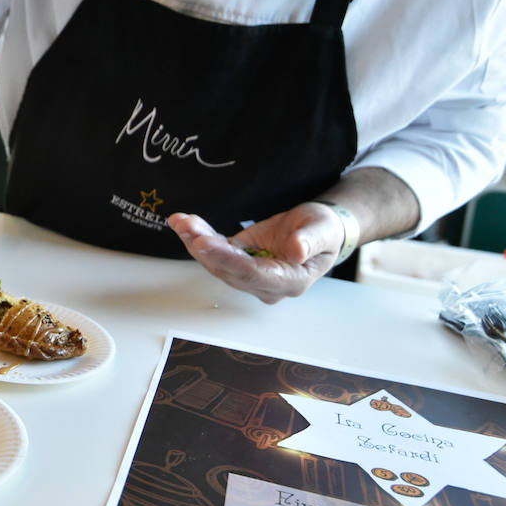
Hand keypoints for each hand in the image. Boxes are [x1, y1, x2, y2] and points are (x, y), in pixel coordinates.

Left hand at [167, 203, 345, 303]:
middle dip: (204, 248)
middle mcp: (265, 284)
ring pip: (217, 262)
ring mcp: (250, 274)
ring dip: (196, 241)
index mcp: (290, 281)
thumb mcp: (324, 231)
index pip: (253, 274)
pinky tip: (184, 223)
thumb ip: (310, 242)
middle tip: (186, 227)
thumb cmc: (325, 231)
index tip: (204, 243)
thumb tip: (296, 252)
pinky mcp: (240, 259)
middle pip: (229, 270)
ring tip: (180, 221)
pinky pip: (216, 251)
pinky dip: (199, 236)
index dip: (227, 259)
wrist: (318, 229)